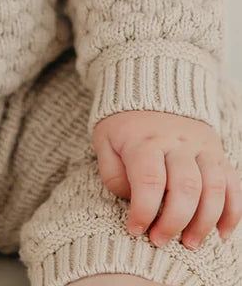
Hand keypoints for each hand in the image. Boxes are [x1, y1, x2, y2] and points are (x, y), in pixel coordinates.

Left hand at [92, 110, 241, 249]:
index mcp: (145, 139)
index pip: (149, 180)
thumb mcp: (104, 142)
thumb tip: (135, 202)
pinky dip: (232, 211)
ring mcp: (201, 146)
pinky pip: (232, 183)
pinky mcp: (216, 151)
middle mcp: (176, 141)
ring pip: (213, 187)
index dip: (144, 212)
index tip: (135, 229)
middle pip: (186, 186)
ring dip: (204, 222)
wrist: (149, 89)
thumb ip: (113, 174)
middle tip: (159, 240)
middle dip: (174, 222)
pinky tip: (221, 233)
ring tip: (189, 243)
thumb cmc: (123, 125)